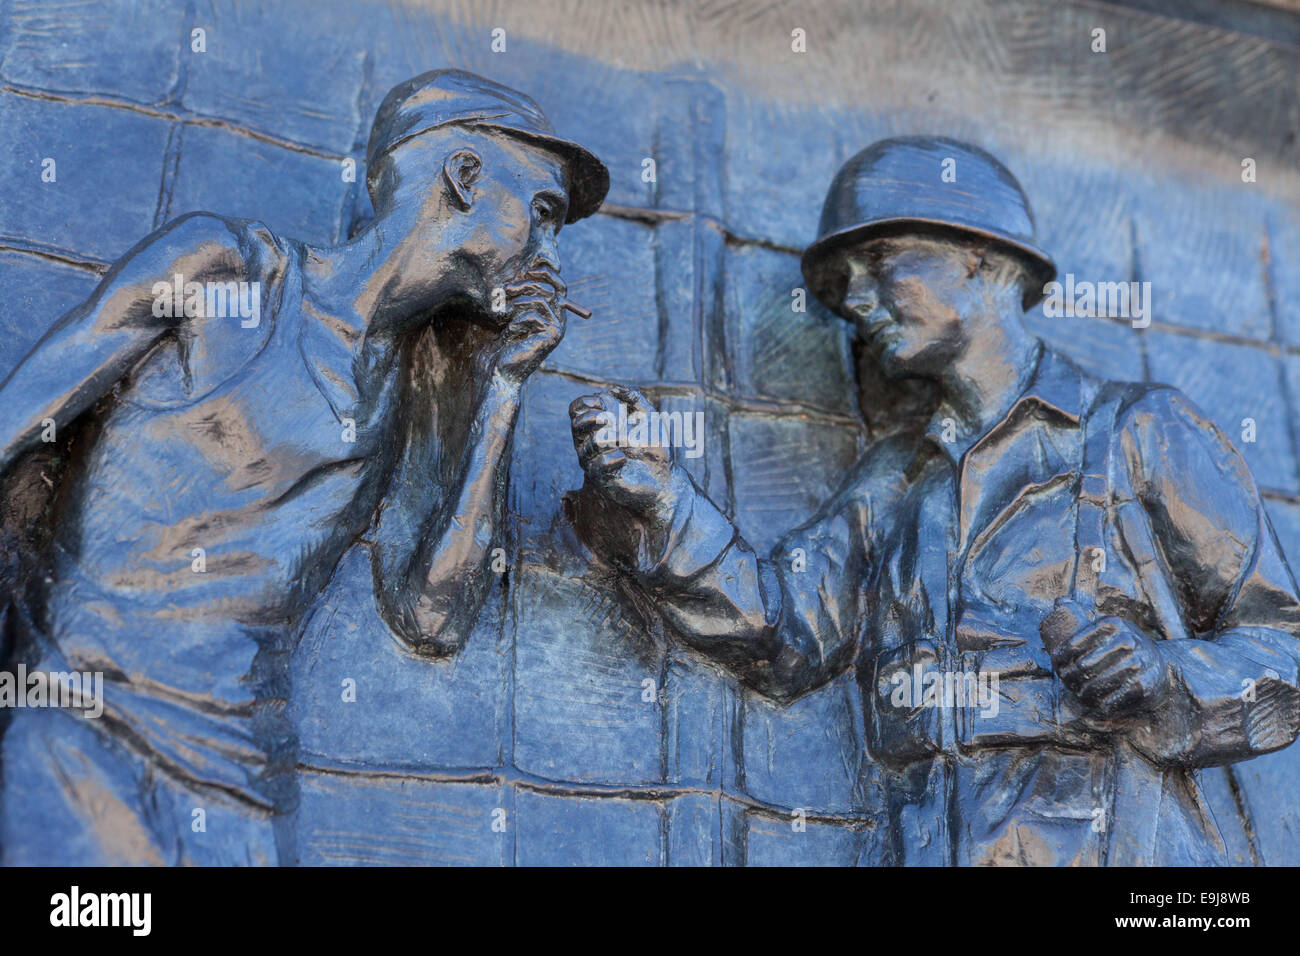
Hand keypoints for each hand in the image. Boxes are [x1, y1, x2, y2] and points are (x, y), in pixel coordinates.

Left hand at [487, 266, 567, 386]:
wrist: (496, 374)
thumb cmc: (496, 348)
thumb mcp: (503, 318)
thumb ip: (514, 298)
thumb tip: (515, 271)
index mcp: (549, 314)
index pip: (555, 283)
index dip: (542, 272)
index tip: (522, 270)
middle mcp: (558, 321)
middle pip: (550, 287)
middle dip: (526, 284)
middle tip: (505, 289)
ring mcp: (557, 329)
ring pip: (542, 298)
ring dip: (518, 301)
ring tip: (503, 312)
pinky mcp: (551, 337)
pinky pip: (535, 314)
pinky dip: (518, 320)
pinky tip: (509, 333)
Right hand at [568, 385, 685, 527]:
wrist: (666, 478)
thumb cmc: (654, 447)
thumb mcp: (649, 417)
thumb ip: (635, 399)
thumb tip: (615, 389)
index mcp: (597, 426)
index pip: (576, 410)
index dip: (586, 402)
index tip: (604, 403)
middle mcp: (591, 443)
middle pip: (576, 425)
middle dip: (593, 419)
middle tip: (614, 421)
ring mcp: (595, 462)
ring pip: (586, 446)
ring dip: (609, 439)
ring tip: (628, 440)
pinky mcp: (602, 480)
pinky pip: (597, 466)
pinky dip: (611, 458)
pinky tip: (624, 458)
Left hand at [1040, 599, 1172, 719]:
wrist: (1163, 667)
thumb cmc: (1127, 647)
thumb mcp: (1112, 627)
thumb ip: (1085, 614)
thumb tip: (1058, 601)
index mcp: (1112, 624)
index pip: (1072, 645)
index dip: (1059, 660)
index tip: (1058, 669)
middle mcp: (1126, 641)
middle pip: (1082, 667)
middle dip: (1070, 679)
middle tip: (1069, 685)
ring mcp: (1137, 664)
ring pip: (1095, 685)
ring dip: (1083, 694)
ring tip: (1080, 695)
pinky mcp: (1144, 687)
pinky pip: (1112, 701)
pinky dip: (1101, 706)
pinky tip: (1096, 705)